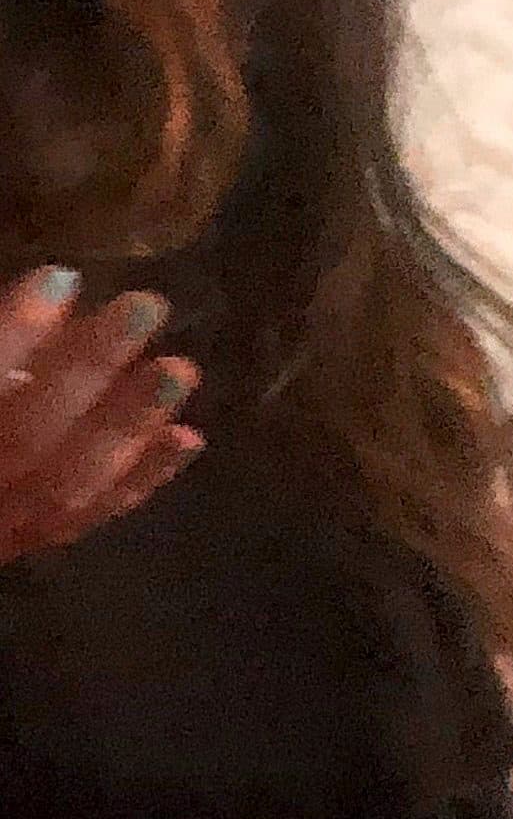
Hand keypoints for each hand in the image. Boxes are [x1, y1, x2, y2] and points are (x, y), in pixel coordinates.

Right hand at [0, 272, 201, 564]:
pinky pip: (85, 518)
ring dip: (130, 423)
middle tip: (147, 305)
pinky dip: (140, 477)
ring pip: (65, 483)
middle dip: (86, 369)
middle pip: (22, 437)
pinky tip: (188, 437)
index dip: (14, 333)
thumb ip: (1, 345)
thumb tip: (56, 287)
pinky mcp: (26, 541)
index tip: (61, 278)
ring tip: (181, 369)